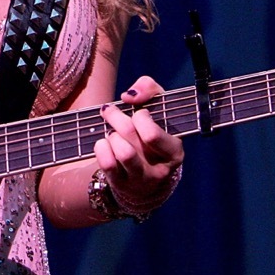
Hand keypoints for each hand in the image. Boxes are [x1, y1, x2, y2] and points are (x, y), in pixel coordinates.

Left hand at [93, 76, 183, 211]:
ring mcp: (140, 179)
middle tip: (110, 111)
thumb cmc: (152, 133)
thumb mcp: (159, 109)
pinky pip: (107, 163)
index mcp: (174, 151)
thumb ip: (149, 89)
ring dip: (111, 135)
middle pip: (130, 135)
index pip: (152, 133)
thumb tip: (129, 96)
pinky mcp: (121, 185)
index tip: (139, 113)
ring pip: (121, 151)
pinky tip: (104, 144)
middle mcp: (160, 169)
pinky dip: (101, 147)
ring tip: (112, 132)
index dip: (140, 116)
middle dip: (115, 117)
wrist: (146, 177)